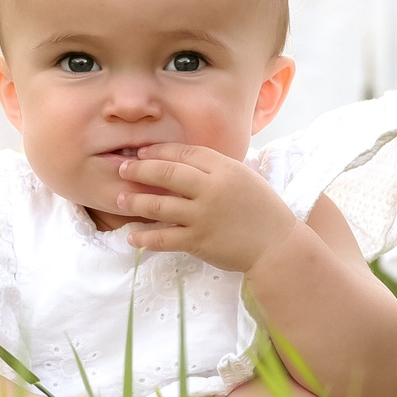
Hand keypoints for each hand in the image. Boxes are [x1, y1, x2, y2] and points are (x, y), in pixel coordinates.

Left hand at [113, 144, 300, 271]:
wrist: (277, 246)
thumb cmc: (262, 210)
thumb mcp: (243, 178)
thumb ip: (216, 169)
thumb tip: (184, 161)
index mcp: (225, 169)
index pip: (185, 152)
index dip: (160, 151)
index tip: (142, 153)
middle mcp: (212, 189)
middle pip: (167, 173)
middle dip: (139, 170)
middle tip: (122, 169)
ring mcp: (204, 216)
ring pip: (160, 205)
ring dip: (135, 202)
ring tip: (119, 200)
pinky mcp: (199, 242)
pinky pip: (164, 238)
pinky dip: (145, 238)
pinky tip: (132, 236)